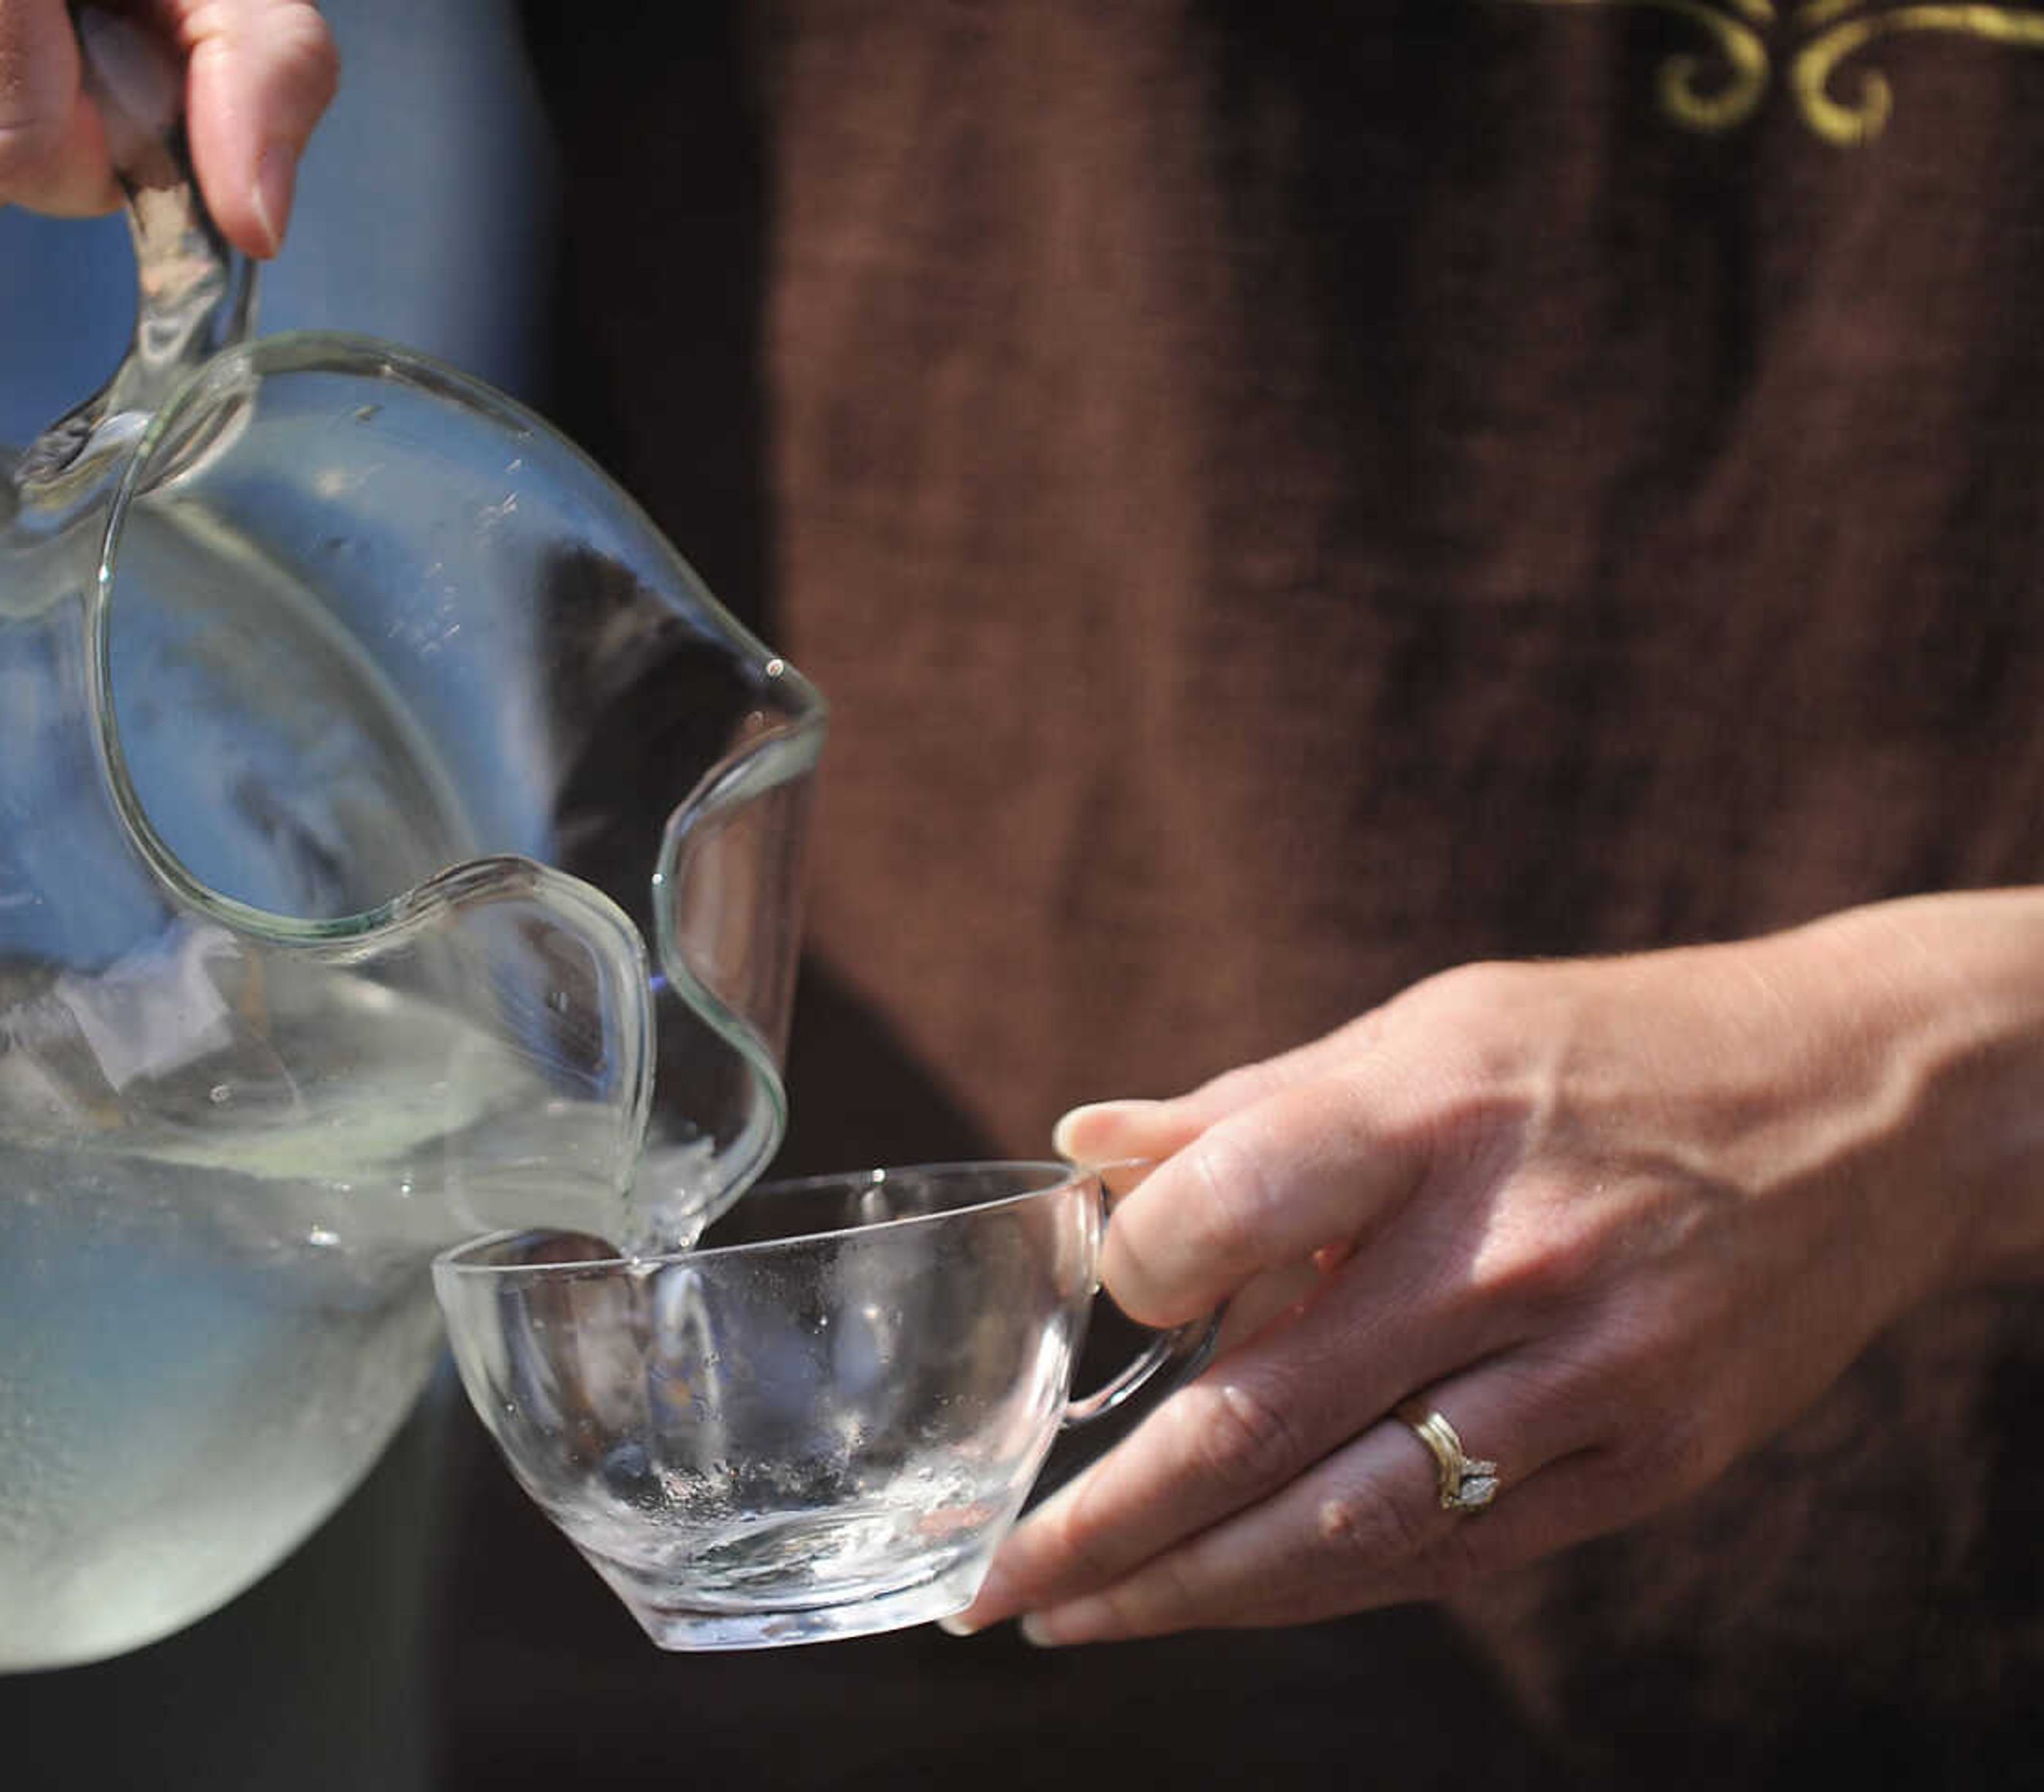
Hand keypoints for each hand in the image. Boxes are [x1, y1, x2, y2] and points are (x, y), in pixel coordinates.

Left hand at [948, 891, 2043, 1644]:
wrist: (1874, 1101)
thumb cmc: (1610, 1052)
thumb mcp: (1432, 1029)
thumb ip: (1250, 1106)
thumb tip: (1081, 1149)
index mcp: (1437, 1111)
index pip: (1226, 1208)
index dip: (1132, 1270)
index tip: (1103, 1299)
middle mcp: (1512, 1251)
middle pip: (1260, 1418)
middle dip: (1105, 1523)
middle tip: (990, 1584)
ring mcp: (1595, 1372)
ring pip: (1350, 1523)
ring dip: (1194, 1590)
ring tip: (1078, 1618)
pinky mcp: (1656, 1461)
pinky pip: (1457, 1551)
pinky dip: (1328, 1583)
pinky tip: (1233, 1597)